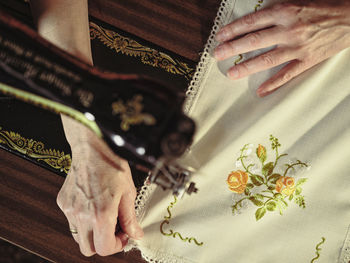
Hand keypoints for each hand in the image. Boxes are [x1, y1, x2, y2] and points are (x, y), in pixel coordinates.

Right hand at [57, 116, 143, 255]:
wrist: (92, 148)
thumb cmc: (111, 165)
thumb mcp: (128, 191)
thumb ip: (130, 217)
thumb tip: (135, 234)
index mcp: (100, 214)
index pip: (104, 248)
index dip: (117, 246)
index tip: (123, 236)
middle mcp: (81, 215)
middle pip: (88, 249)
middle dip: (103, 244)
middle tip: (114, 229)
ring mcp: (69, 210)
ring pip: (78, 237)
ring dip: (92, 234)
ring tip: (104, 217)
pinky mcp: (63, 202)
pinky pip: (71, 221)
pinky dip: (82, 220)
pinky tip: (93, 205)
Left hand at [214, 0, 349, 96]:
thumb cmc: (322, 8)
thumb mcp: (296, 3)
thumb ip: (274, 13)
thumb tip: (251, 23)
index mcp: (285, 11)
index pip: (252, 21)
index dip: (233, 29)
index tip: (220, 36)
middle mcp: (289, 29)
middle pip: (255, 40)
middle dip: (233, 48)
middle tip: (218, 55)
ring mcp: (298, 46)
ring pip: (267, 59)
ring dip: (247, 67)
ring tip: (232, 74)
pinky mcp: (308, 60)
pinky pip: (288, 74)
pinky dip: (273, 84)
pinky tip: (261, 92)